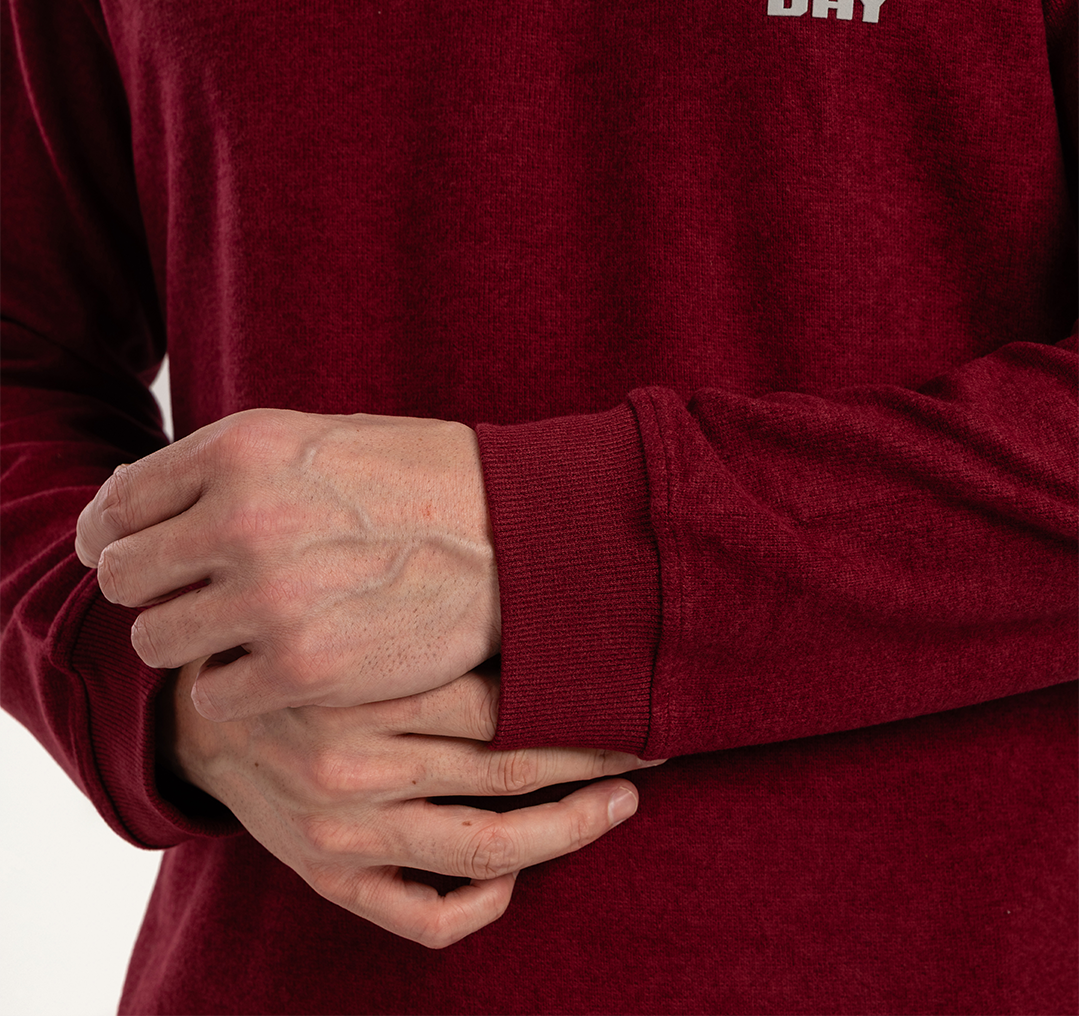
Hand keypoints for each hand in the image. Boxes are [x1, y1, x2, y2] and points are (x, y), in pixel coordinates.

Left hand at [74, 408, 498, 719]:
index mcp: (238, 449)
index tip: (134, 554)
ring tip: (241, 629)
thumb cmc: (415, 480)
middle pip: (123, 578)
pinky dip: (238, 686)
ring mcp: (269, 598)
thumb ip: (221, 469)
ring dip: (191, 640)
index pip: (116, 506)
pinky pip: (214, 695)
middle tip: (196, 595)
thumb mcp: (311, 439)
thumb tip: (123, 510)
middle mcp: (241, 518)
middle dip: (152, 589)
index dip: (114, 536)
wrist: (517, 532)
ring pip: (156, 642)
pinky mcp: (302, 668)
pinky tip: (280, 662)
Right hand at [162, 661, 661, 948]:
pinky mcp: (331, 880)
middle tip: (657, 748)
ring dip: (567, 830)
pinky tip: (514, 876)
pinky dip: (482, 905)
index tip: (635, 695)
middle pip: (508, 773)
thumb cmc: (303, 653)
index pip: (503, 704)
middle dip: (597, 762)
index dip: (583, 705)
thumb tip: (543, 609)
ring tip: (620, 803)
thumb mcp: (355, 616)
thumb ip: (433, 622)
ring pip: (486, 850)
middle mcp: (354, 767)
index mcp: (364, 689)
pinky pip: (424, 918)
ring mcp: (344, 835)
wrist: (201, 716)